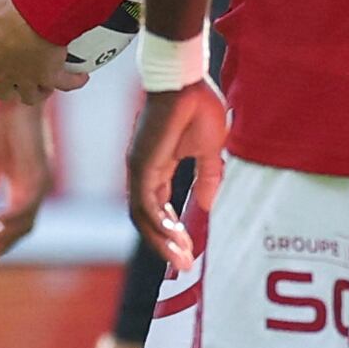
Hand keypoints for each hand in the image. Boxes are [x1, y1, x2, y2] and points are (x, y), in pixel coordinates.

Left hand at [0, 0, 75, 101]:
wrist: (40, 14)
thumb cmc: (5, 12)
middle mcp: (7, 76)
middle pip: (2, 92)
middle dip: (4, 88)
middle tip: (9, 77)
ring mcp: (31, 78)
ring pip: (31, 97)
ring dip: (34, 92)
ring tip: (39, 84)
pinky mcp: (53, 74)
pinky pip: (65, 83)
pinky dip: (73, 82)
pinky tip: (82, 77)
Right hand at [0, 98, 53, 259]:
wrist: (15, 98)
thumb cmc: (3, 125)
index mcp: (24, 186)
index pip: (18, 222)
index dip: (2, 238)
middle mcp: (36, 188)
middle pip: (25, 227)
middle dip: (5, 243)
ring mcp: (40, 182)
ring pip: (27, 221)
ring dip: (7, 235)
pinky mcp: (38, 174)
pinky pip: (27, 205)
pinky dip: (11, 219)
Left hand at [126, 77, 227, 268]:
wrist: (187, 81)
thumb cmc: (199, 107)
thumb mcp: (210, 150)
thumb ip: (208, 177)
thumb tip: (207, 205)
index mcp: (157, 168)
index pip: (159, 210)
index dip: (172, 232)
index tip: (188, 251)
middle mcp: (143, 172)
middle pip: (148, 220)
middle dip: (165, 245)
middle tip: (184, 266)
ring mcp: (139, 169)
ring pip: (143, 218)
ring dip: (161, 241)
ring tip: (181, 259)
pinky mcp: (141, 165)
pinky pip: (145, 204)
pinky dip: (158, 224)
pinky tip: (176, 237)